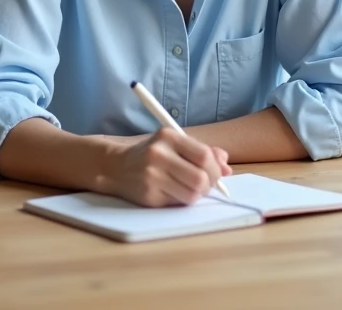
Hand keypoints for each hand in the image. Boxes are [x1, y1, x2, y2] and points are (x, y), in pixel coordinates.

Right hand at [97, 127, 230, 206]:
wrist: (115, 166)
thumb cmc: (152, 154)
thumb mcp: (175, 144)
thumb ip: (203, 151)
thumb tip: (226, 168)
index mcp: (168, 136)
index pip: (203, 155)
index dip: (215, 168)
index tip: (216, 174)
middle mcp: (159, 154)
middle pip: (200, 178)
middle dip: (209, 185)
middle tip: (205, 185)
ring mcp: (152, 176)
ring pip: (192, 195)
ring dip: (197, 195)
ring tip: (191, 189)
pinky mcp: (148, 195)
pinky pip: (177, 203)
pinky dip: (182, 200)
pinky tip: (175, 192)